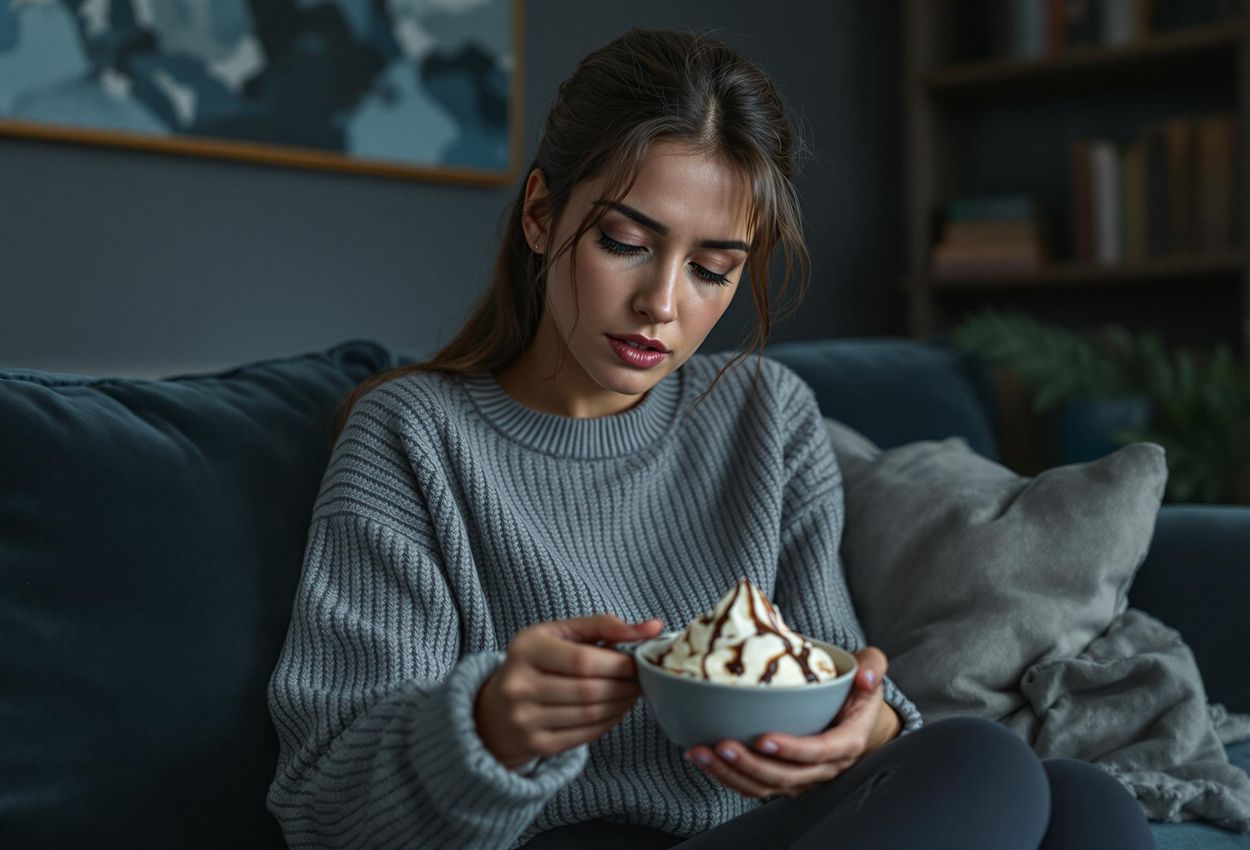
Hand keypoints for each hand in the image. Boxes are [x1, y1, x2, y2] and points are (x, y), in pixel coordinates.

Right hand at [475, 613, 663, 769]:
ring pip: (592, 714)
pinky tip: (616, 708)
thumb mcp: (559, 634)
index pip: (582, 660)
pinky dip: (610, 721)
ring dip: (622, 703)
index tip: (636, 661)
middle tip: (640, 678)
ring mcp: (526, 719)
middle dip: (625, 685)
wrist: (495, 711)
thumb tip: (653, 627)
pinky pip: (587, 734)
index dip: (618, 663)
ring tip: (631, 692)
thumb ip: (603, 626)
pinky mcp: (537, 745)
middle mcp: (520, 686)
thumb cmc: (535, 663)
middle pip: (590, 690)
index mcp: (525, 650)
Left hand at [685, 646, 900, 798]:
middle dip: (750, 765)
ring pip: (766, 787)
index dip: (792, 749)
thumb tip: (866, 675)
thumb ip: (874, 665)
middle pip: (786, 776)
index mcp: (847, 742)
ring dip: (731, 774)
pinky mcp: (784, 779)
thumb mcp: (871, 671)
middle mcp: (825, 766)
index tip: (763, 739)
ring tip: (701, 753)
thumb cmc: (859, 692)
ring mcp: (803, 777)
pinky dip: (728, 777)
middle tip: (720, 745)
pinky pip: (755, 787)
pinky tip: (703, 758)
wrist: (857, 719)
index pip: (819, 751)